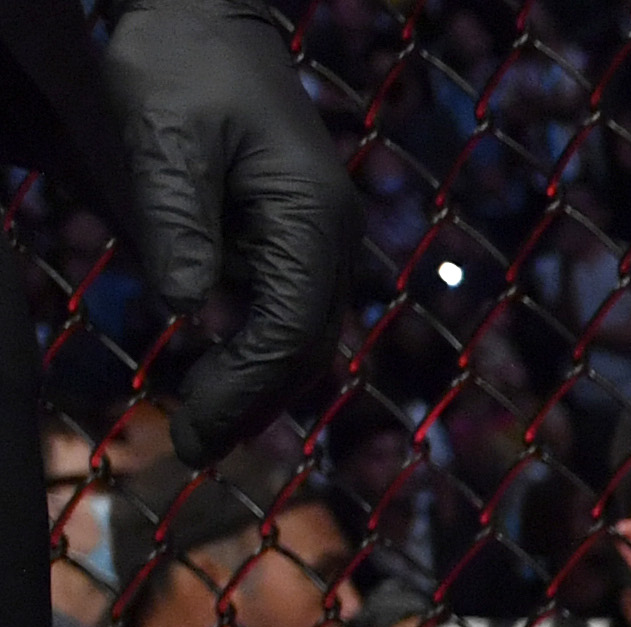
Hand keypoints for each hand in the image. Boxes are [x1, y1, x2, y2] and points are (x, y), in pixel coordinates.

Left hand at [103, 0, 358, 465]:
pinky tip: (218, 370)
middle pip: (307, 349)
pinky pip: (288, 309)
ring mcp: (321, 238)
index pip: (289, 333)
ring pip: (303, 337)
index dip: (242, 390)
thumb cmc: (184, 63)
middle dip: (254, 405)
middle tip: (193, 448)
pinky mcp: (297, 233)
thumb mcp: (167, 138)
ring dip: (258, 386)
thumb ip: (178, 225)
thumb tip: (192, 315)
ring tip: (204, 426)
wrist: (209, 12)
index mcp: (314, 221)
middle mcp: (333, 240)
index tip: (191, 429)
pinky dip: (257, 351)